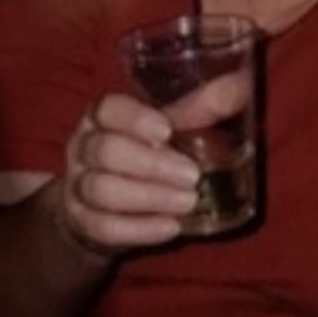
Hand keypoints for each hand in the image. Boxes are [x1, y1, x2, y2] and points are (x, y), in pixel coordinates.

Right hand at [59, 94, 199, 254]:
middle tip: (193, 175)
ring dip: (149, 197)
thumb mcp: (169, 126)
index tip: (167, 131)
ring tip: (189, 201)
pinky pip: (104, 228)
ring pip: (102, 190)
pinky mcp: (83, 223)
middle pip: (105, 151)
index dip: (134, 118)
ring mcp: (78, 187)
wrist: (104, 204)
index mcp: (103, 117)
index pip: (107, 109)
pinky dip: (140, 229)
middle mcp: (84, 148)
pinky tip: (171, 227)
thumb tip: (239, 87)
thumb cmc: (147, 151)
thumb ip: (201, 107)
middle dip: (151, 164)